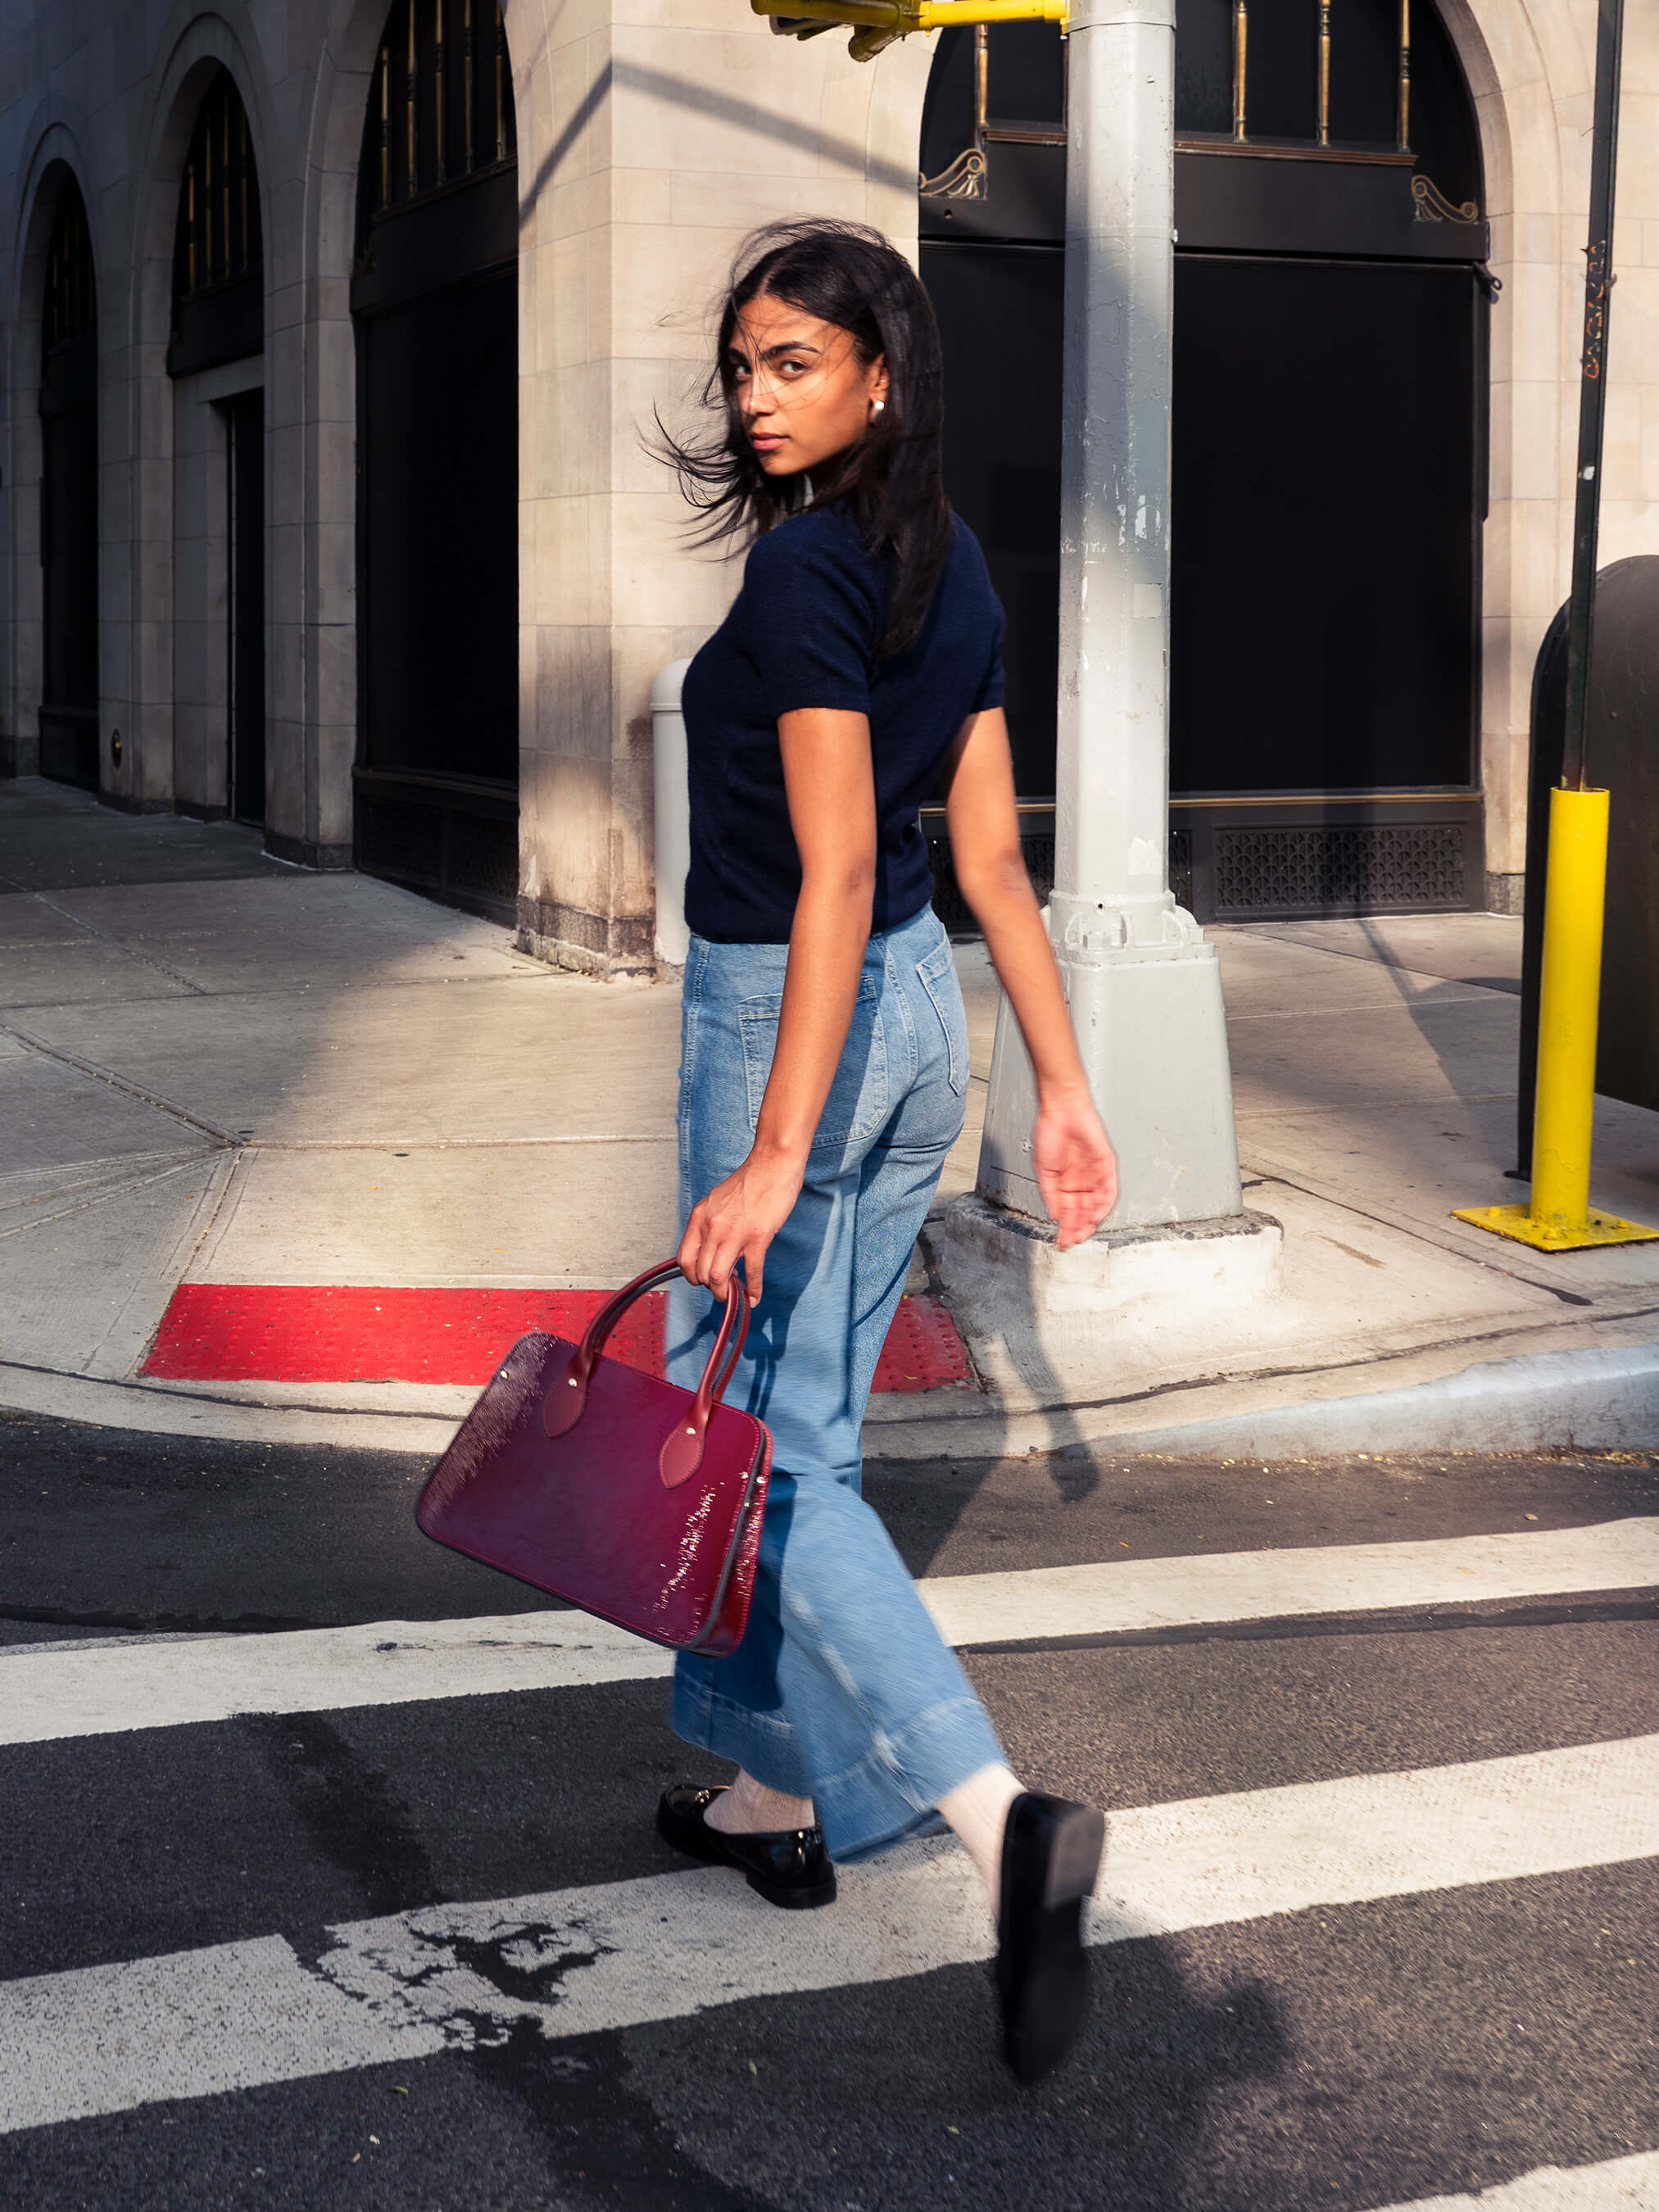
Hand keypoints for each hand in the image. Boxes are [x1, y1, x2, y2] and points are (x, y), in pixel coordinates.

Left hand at [678, 1145, 805, 1305]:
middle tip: (723, 1289)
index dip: (693, 1277)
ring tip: (734, 1295)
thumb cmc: (749, 1182)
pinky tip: (754, 1296)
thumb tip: (710, 1251)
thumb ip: (710, 1224)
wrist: (772, 1164)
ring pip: (719, 1277)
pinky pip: (751, 1271)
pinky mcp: (758, 1236)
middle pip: (701, 1272)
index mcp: (700, 1217)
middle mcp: (712, 1226)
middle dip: (711, 1287)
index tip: (704, 1280)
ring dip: (726, 1293)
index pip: (684, 1259)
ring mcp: (734, 1232)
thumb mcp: (717, 1201)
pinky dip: (753, 1289)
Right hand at [1032, 1089, 1117, 1248]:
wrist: (1062, 1110)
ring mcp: (1094, 1173)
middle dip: (1077, 1228)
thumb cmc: (1050, 1132)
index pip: (1068, 1210)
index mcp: (1065, 1181)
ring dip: (1089, 1221)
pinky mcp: (1107, 1164)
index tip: (1062, 1241)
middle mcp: (1081, 1179)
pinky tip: (1095, 1216)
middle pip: (1082, 1211)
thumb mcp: (1044, 1170)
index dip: (1065, 1227)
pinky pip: (1109, 1190)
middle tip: (1071, 1241)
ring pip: (1095, 1204)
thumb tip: (1057, 1216)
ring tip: (1082, 1233)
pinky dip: (1103, 1205)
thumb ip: (1051, 1194)